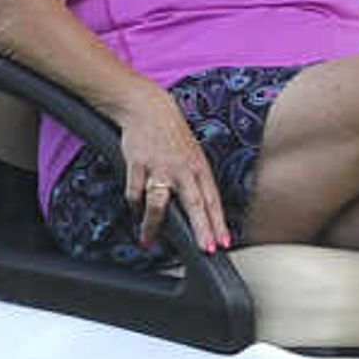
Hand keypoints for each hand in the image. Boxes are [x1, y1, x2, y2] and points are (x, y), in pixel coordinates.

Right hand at [117, 97, 228, 255]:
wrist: (148, 109)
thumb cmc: (172, 137)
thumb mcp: (192, 157)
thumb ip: (196, 182)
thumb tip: (200, 211)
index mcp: (200, 168)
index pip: (214, 201)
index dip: (219, 223)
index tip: (224, 242)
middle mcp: (183, 169)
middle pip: (196, 204)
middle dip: (202, 228)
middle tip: (206, 249)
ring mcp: (160, 168)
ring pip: (159, 202)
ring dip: (153, 225)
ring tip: (148, 241)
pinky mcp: (138, 165)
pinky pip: (135, 193)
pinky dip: (134, 206)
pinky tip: (135, 213)